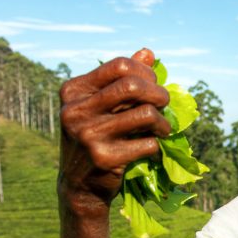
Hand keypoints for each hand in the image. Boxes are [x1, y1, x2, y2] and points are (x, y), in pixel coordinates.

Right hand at [58, 48, 170, 209]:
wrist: (80, 186)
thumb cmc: (96, 138)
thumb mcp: (100, 106)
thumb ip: (121, 80)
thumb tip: (148, 52)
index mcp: (73, 91)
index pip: (119, 65)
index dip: (145, 72)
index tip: (153, 84)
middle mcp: (75, 110)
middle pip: (133, 86)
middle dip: (159, 94)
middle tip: (165, 105)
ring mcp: (88, 135)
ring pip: (146, 114)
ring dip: (164, 123)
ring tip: (163, 130)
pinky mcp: (104, 158)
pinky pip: (148, 143)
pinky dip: (157, 146)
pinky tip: (153, 149)